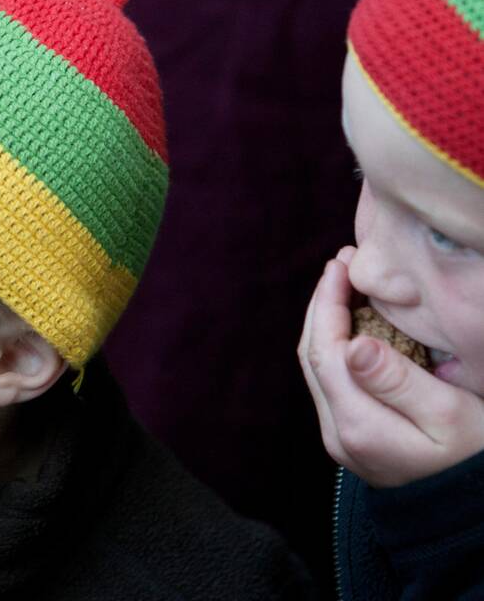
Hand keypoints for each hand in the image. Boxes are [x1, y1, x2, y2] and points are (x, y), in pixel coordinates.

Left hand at [298, 247, 483, 486]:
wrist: (473, 515)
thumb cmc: (476, 461)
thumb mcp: (451, 418)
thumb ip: (399, 381)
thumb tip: (354, 343)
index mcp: (357, 425)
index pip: (324, 350)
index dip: (328, 302)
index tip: (341, 264)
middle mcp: (337, 433)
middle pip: (312, 356)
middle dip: (322, 305)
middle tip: (342, 264)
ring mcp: (341, 438)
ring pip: (318, 368)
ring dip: (326, 322)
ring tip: (345, 284)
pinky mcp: (352, 438)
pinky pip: (332, 381)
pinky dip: (337, 345)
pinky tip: (355, 323)